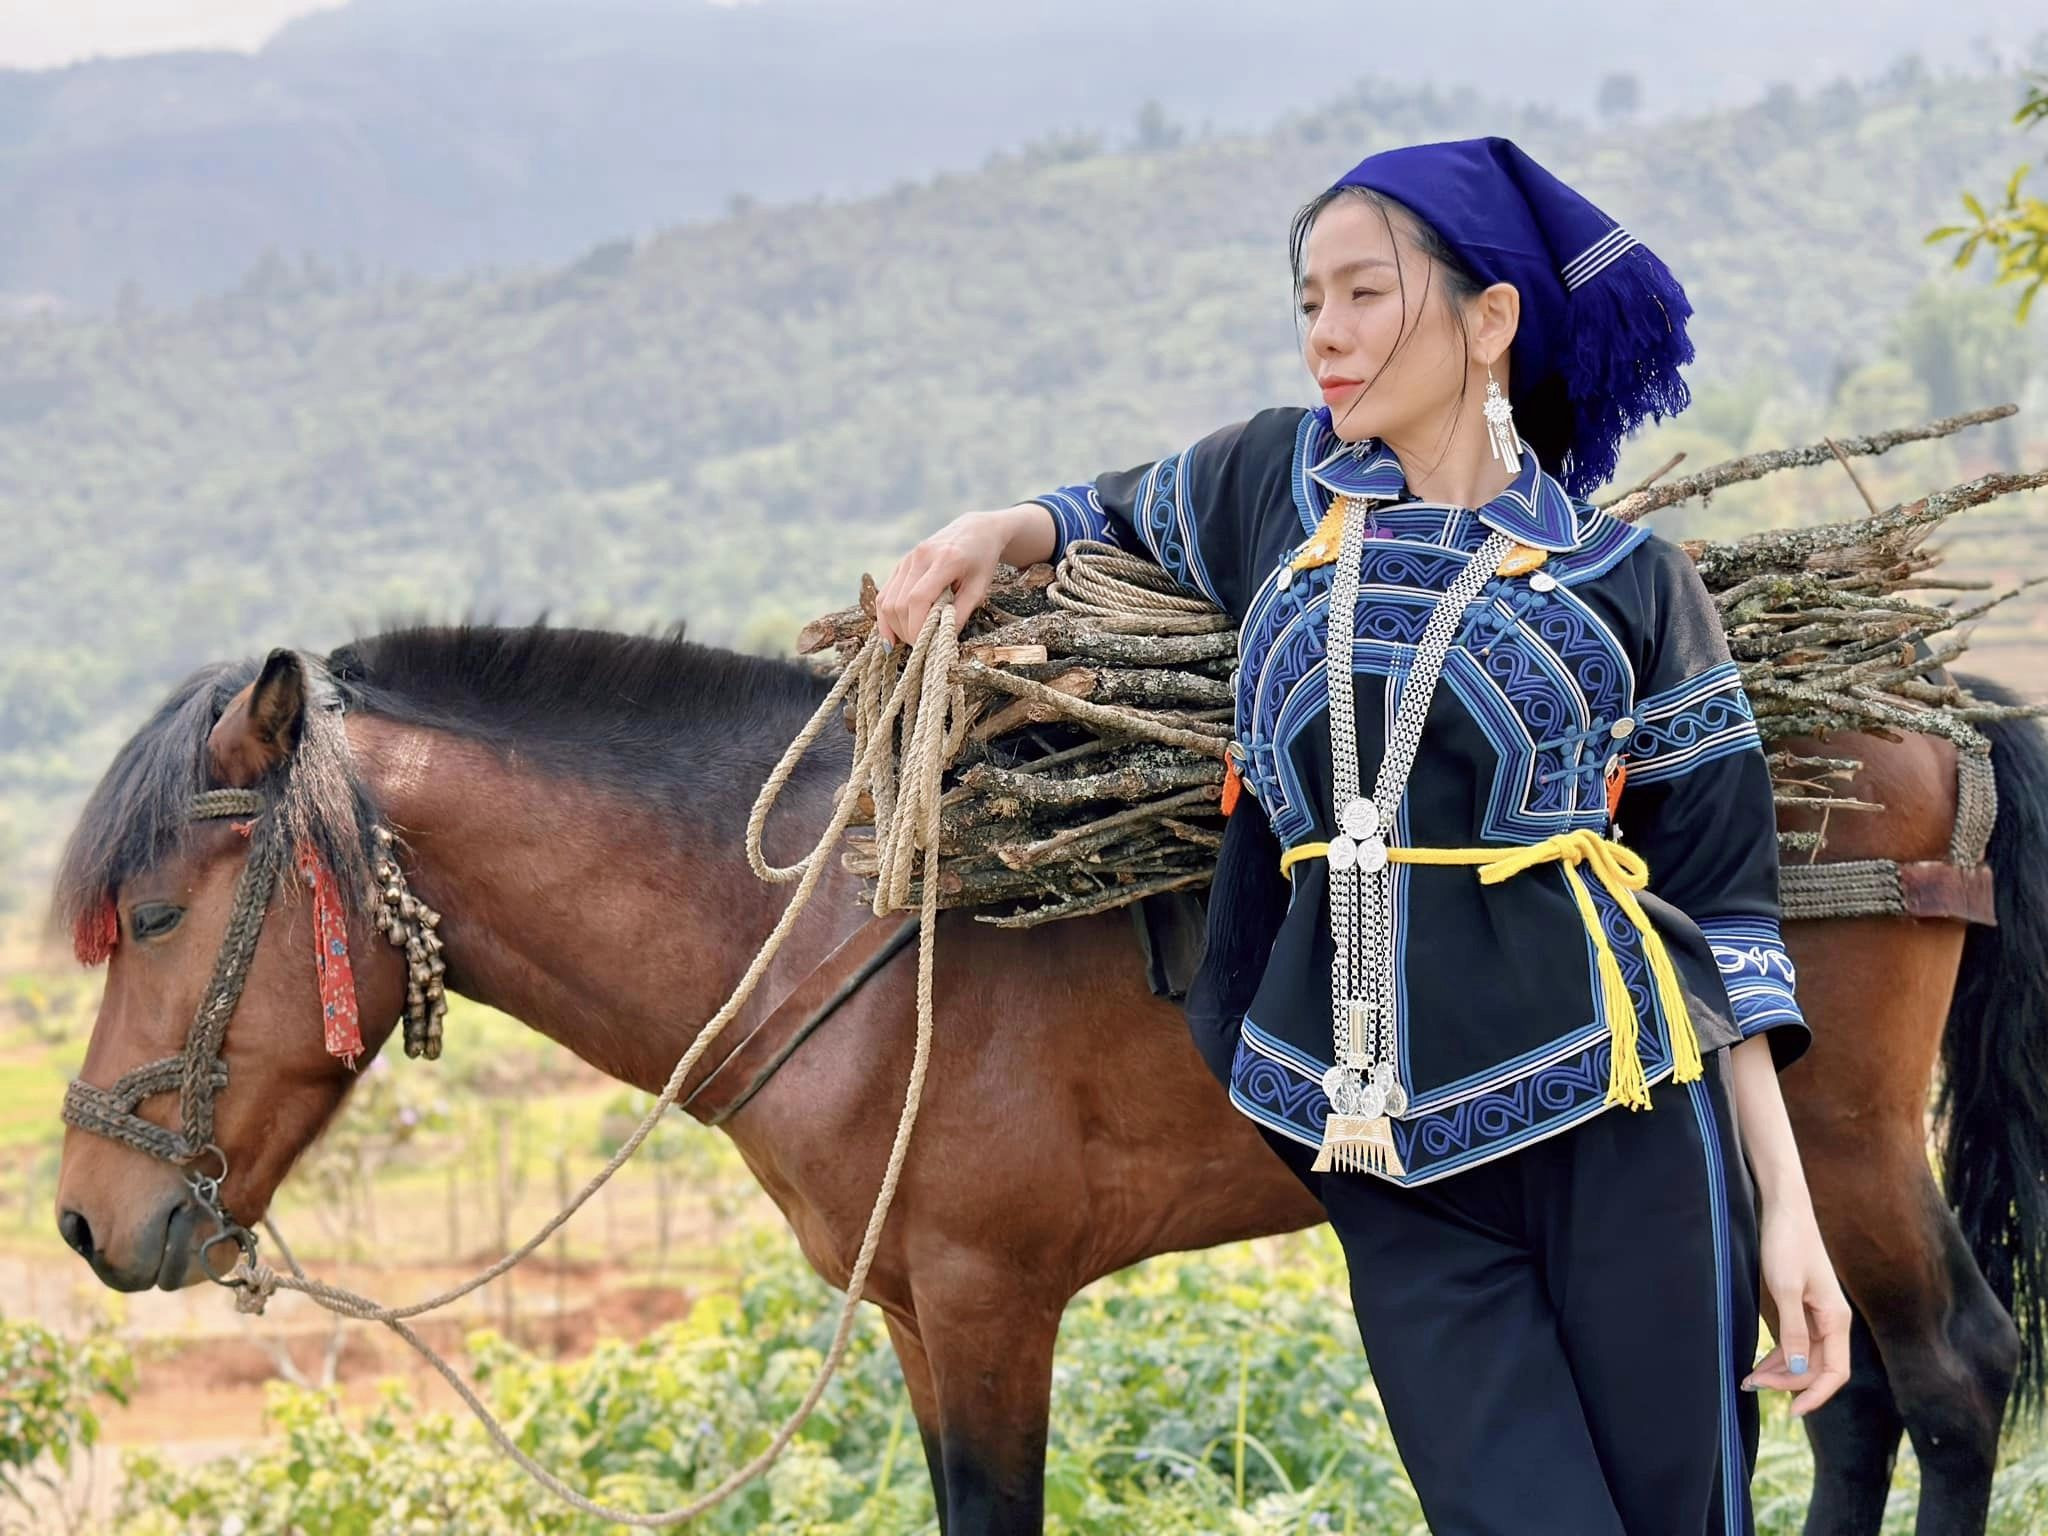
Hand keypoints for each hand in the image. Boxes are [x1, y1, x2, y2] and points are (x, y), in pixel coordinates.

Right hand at [876, 510, 1011, 646]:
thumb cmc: (982, 561)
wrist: (976, 531)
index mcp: (944, 560)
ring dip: (894, 626)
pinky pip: (885, 593)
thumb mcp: (979, 588)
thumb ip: (961, 614)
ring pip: (887, 600)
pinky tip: (891, 634)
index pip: (918, 599)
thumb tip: (941, 641)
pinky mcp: (901, 563)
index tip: (924, 646)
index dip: (916, 627)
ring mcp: (907, 558)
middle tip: (920, 647)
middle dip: (906, 631)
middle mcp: (920, 556)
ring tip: (910, 640)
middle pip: (899, 603)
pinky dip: (885, 616)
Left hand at [1743, 1196, 1851, 1416]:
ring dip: (1781, 1371)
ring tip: (1749, 1379)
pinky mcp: (1800, 1306)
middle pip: (1818, 1368)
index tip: (1791, 1411)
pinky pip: (1795, 1342)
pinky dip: (1779, 1355)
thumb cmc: (1786, 1243)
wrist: (1782, 1209)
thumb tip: (1801, 1368)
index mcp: (1836, 1319)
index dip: (1816, 1394)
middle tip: (1751, 1384)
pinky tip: (1759, 1363)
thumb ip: (1794, 1330)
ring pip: (1805, 1357)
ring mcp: (1816, 1314)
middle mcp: (1831, 1321)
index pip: (1835, 1372)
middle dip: (1788, 1382)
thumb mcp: (1785, 1288)